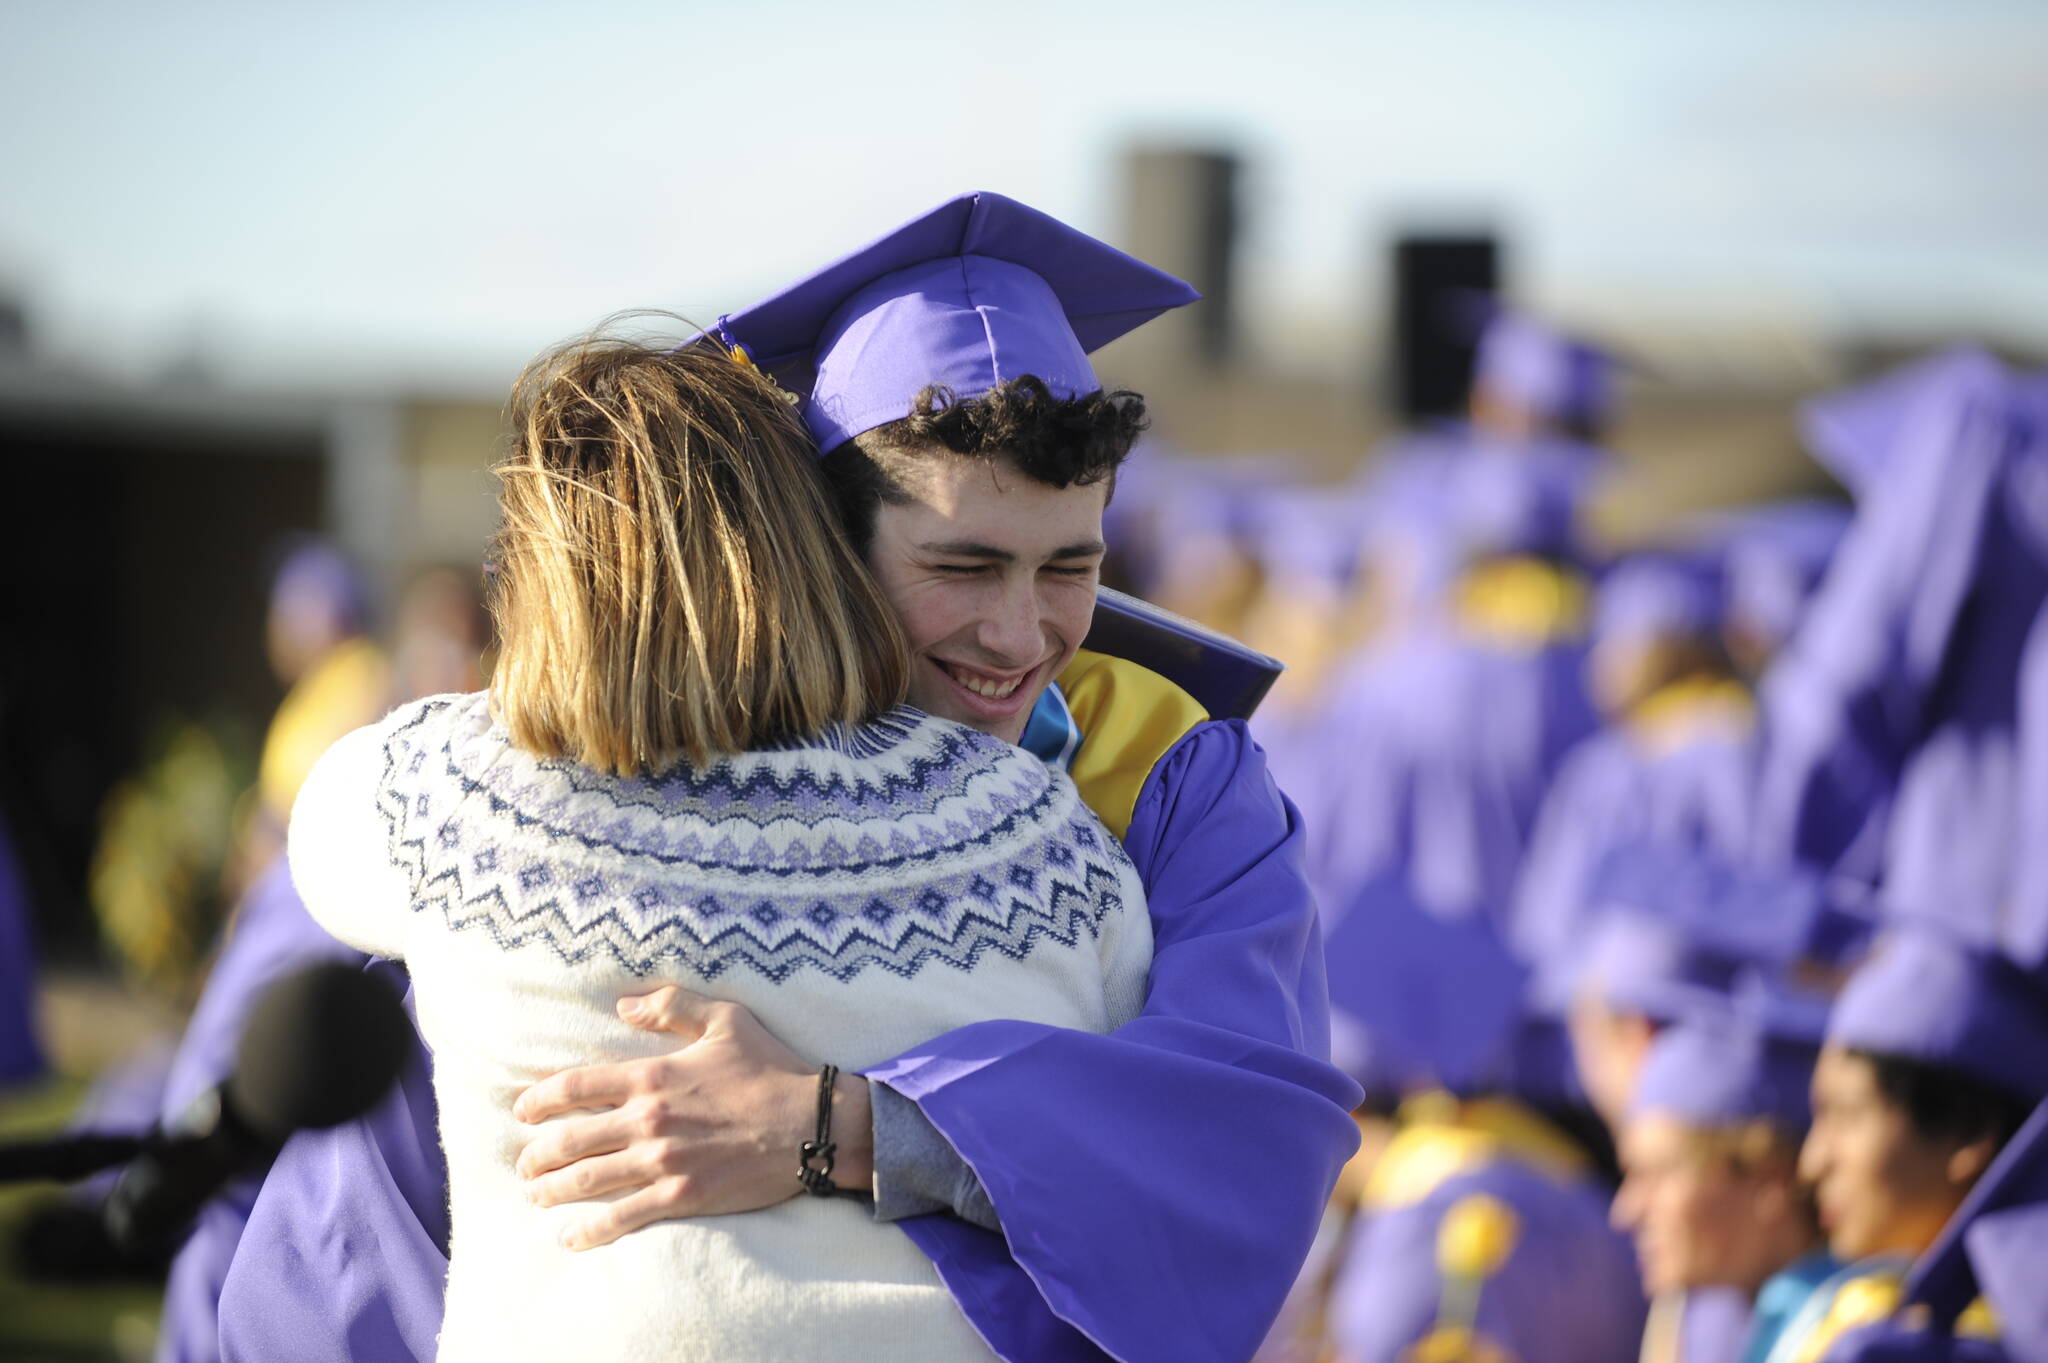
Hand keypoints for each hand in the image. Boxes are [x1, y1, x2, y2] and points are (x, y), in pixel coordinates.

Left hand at [512, 985, 873, 1249]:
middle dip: (537, 1153)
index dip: (539, 1099)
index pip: (575, 1086)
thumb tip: (621, 1006)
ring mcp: (663, 1161)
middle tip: (524, 1163)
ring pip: (588, 1179)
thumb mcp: (725, 1019)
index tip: (522, 1110)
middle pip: (571, 1139)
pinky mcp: (682, 1196)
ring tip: (537, 1194)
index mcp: (653, 1075)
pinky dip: (591, 1230)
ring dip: (553, 1190)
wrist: (812, 1123)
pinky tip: (573, 1237)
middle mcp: (649, 1119)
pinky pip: (623, 1217)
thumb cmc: (770, 1068)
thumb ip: (671, 1005)